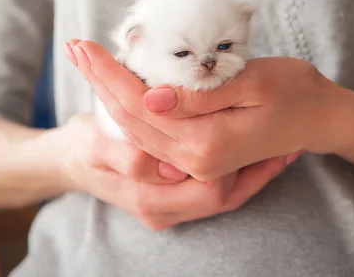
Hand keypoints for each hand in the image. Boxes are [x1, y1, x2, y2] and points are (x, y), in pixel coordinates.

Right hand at [44, 113, 298, 229]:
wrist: (68, 161)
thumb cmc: (83, 145)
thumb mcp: (94, 145)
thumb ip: (121, 156)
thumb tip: (152, 165)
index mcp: (145, 198)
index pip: (207, 191)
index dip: (237, 167)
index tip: (265, 144)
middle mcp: (161, 210)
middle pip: (222, 197)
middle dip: (254, 172)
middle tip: (285, 147)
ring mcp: (168, 207)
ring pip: (223, 196)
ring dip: (252, 174)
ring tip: (284, 152)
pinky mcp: (172, 198)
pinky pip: (214, 193)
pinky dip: (239, 176)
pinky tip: (264, 158)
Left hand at [65, 40, 345, 180]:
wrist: (321, 119)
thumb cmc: (296, 92)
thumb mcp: (252, 84)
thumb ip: (198, 96)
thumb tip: (149, 96)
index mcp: (207, 142)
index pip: (141, 106)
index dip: (109, 74)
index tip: (83, 45)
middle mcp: (195, 160)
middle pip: (132, 121)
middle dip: (100, 81)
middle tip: (75, 48)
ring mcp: (197, 162)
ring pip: (139, 131)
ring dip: (111, 95)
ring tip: (89, 63)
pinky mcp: (200, 156)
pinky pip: (154, 136)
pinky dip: (132, 111)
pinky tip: (119, 89)